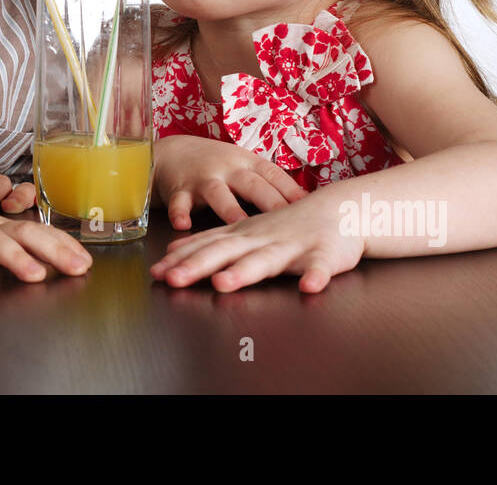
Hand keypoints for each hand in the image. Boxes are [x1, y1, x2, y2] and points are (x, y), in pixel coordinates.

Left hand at [149, 193, 365, 292]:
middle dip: (198, 266)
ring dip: (245, 271)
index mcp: (243, 235)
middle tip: (174, 280)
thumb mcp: (246, 231)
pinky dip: (315, 276)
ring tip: (224, 282)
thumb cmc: (288, 225)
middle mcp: (262, 238)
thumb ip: (213, 241)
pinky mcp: (324, 253)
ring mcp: (292, 246)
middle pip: (225, 252)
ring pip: (266, 260)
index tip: (156, 273)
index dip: (180, 260)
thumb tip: (174, 251)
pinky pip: (320, 266)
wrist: (340, 209)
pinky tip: (309, 287)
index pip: (206, 246)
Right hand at [153, 133, 307, 229]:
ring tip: (239, 225)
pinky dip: (179, 213)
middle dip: (269, 202)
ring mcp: (203, 178)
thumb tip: (308, 203)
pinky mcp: (179, 189)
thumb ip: (270, 185)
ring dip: (228, 209)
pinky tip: (182, 225)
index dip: (293, 192)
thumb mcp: (244, 167)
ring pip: (218, 193)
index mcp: (248, 163)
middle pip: (252, 185)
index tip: (313, 211)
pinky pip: (179, 202)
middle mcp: (228, 168)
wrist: (172, 152)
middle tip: (287, 225)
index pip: (275, 176)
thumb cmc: (217, 165)